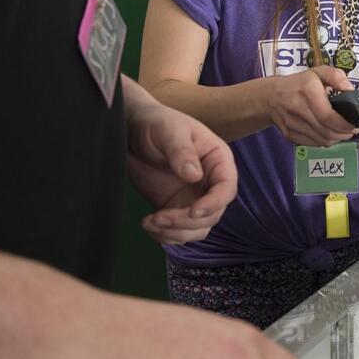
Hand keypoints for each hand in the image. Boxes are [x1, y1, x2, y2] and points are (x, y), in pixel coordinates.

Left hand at [125, 91, 237, 244]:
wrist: (131, 131)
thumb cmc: (156, 123)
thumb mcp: (169, 130)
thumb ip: (182, 151)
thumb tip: (195, 176)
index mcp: (218, 161)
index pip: (226, 188)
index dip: (214, 203)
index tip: (193, 212)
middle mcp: (211, 183)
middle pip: (212, 214)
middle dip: (187, 222)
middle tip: (159, 217)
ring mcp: (194, 198)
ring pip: (197, 229)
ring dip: (176, 233)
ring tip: (150, 223)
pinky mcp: (176, 209)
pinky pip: (179, 232)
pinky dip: (165, 235)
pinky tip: (148, 224)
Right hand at [263, 67, 358, 146]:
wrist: (270, 96)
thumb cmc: (298, 84)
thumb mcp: (318, 72)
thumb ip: (336, 76)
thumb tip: (350, 90)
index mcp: (308, 91)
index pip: (329, 117)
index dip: (345, 125)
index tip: (354, 123)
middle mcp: (298, 109)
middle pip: (327, 132)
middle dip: (344, 133)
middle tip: (352, 128)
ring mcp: (292, 124)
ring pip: (322, 140)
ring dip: (336, 138)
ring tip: (342, 131)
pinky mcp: (289, 135)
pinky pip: (313, 143)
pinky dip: (324, 141)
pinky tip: (329, 133)